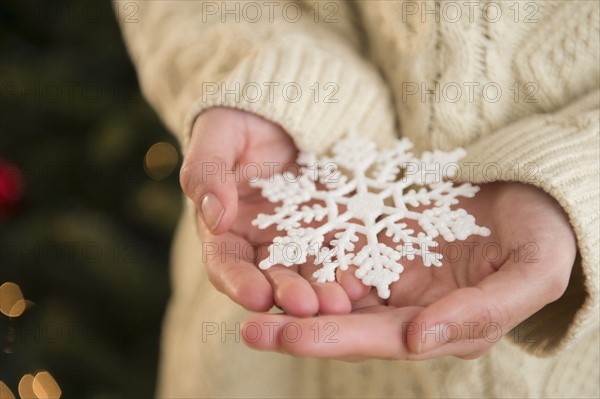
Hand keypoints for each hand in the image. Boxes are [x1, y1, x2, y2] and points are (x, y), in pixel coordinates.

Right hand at [180, 107, 350, 315]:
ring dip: (322, 293)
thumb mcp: (218, 135)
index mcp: (225, 228)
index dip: (238, 282)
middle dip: (287, 296)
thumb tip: (213, 216)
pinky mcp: (332, 228)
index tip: (255, 296)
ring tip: (341, 304)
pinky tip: (364, 279)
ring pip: (309, 274)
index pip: (225, 263)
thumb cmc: (241, 119)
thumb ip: (207, 173)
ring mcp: (299, 239)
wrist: (285, 110)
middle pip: (271, 278)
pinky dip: (350, 268)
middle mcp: (261, 243)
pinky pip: (341, 252)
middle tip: (308, 308)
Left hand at [242, 182, 576, 359]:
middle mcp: (410, 304)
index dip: (333, 339)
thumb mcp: (533, 272)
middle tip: (248, 326)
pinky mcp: (381, 237)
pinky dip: (308, 250)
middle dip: (296, 326)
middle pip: (345, 321)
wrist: (535, 189)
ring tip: (246, 291)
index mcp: (442, 324)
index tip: (287, 337)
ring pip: (334, 287)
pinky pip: (340, 244)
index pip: (380, 338)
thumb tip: (419, 338)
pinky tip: (275, 246)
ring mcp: (393, 270)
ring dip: (292, 291)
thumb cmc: (544, 234)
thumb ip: (482, 311)